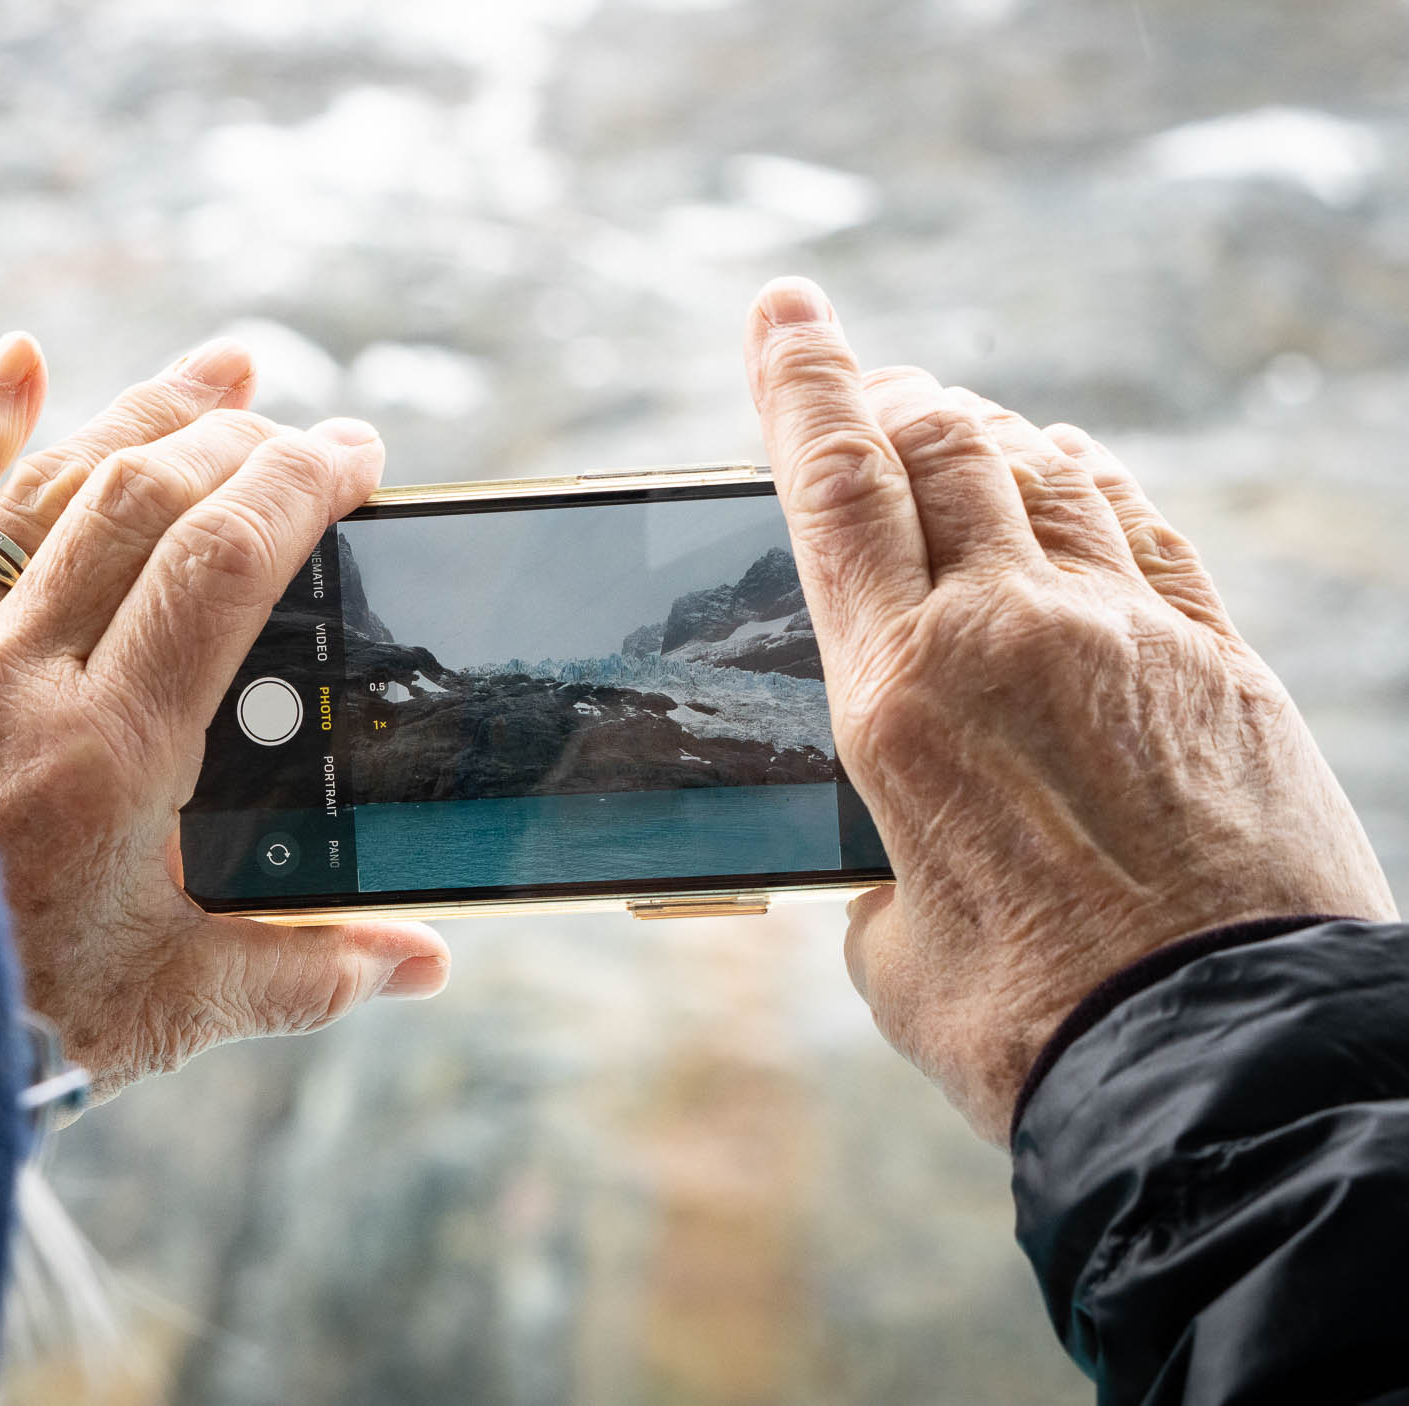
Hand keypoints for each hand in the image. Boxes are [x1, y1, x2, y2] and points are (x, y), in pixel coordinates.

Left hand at [0, 332, 452, 1101]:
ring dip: (143, 415)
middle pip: (143, 499)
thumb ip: (307, 971)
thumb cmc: (3, 1023)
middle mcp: (14, 672)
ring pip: (46, 485)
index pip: (224, 564)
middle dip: (241, 445)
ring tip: (224, 375)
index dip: (300, 487)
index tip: (357, 455)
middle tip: (305, 437)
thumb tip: (423, 962)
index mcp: (110, 752)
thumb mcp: (170, 1009)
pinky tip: (21, 361)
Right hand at [744, 277, 1396, 1142]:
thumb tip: (902, 851)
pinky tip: (1074, 474)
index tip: (783, 310)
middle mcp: (1007, 633)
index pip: (833, 489)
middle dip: (890, 398)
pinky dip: (1092, 482)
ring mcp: (1129, 634)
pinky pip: (1147, 526)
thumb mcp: (887, 944)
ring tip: (956, 428)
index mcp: (893, 697)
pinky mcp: (1222, 664)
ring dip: (987, 434)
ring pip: (1044, 471)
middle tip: (865, 390)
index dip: (799, 382)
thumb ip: (874, 858)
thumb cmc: (1028, 1023)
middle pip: (944, 446)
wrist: (1221, 1058)